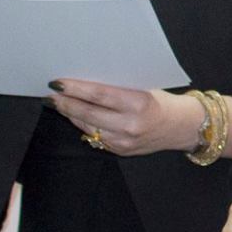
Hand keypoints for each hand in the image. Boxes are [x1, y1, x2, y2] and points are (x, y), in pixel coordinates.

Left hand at [47, 80, 198, 156]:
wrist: (182, 127)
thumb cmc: (162, 101)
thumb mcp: (144, 88)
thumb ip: (117, 87)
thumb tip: (84, 81)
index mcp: (139, 103)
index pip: (98, 95)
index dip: (75, 89)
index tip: (58, 83)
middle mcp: (130, 125)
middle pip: (88, 112)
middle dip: (65, 103)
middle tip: (50, 95)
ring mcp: (124, 141)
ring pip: (87, 126)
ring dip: (70, 114)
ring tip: (58, 104)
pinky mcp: (121, 151)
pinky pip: (95, 136)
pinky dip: (83, 124)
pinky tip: (76, 116)